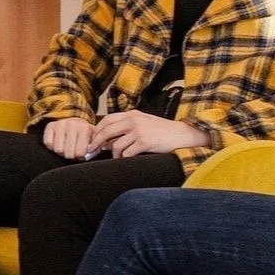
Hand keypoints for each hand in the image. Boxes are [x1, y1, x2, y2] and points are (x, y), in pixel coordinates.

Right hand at [43, 117, 93, 159]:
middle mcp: (72, 124)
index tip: (81, 155)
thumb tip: (88, 155)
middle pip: (68, 153)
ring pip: (58, 149)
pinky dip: (52, 147)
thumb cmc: (85, 134)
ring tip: (66, 148)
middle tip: (73, 152)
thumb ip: (95, 148)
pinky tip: (58, 143)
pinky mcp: (50, 125)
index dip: (80, 157)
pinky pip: (48, 143)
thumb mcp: (94, 139)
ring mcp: (60, 124)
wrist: (75, 122)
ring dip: (62, 152)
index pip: (80, 152)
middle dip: (71, 156)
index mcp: (84, 128)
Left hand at [89, 110, 207, 158]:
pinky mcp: (145, 142)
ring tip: (119, 158)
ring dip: (114, 155)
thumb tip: (107, 140)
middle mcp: (133, 120)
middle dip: (97, 143)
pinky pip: (126, 154)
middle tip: (92, 152)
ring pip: (115, 145)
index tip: (92, 141)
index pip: (107, 120)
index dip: (97, 131)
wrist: (182, 134)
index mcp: (132, 114)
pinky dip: (124, 158)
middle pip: (106, 131)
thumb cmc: (162, 131)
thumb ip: (126, 128)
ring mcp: (139, 131)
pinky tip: (128, 159)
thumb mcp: (144, 123)